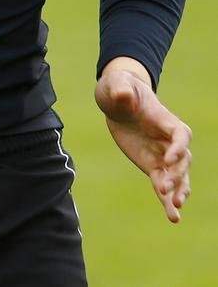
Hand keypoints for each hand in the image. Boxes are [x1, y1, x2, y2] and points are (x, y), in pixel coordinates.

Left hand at [95, 60, 190, 222]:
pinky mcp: (152, 165)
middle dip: (177, 175)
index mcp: (165, 119)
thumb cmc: (120, 88)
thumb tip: (123, 96)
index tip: (168, 159)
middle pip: (183, 160)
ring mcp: (162, 155)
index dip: (178, 148)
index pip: (181, 135)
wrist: (117, 100)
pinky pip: (162, 185)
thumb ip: (121, 88)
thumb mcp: (117, 84)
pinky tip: (173, 217)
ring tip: (176, 208)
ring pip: (178, 177)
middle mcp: (168, 140)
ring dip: (179, 191)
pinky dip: (167, 200)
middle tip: (165, 187)